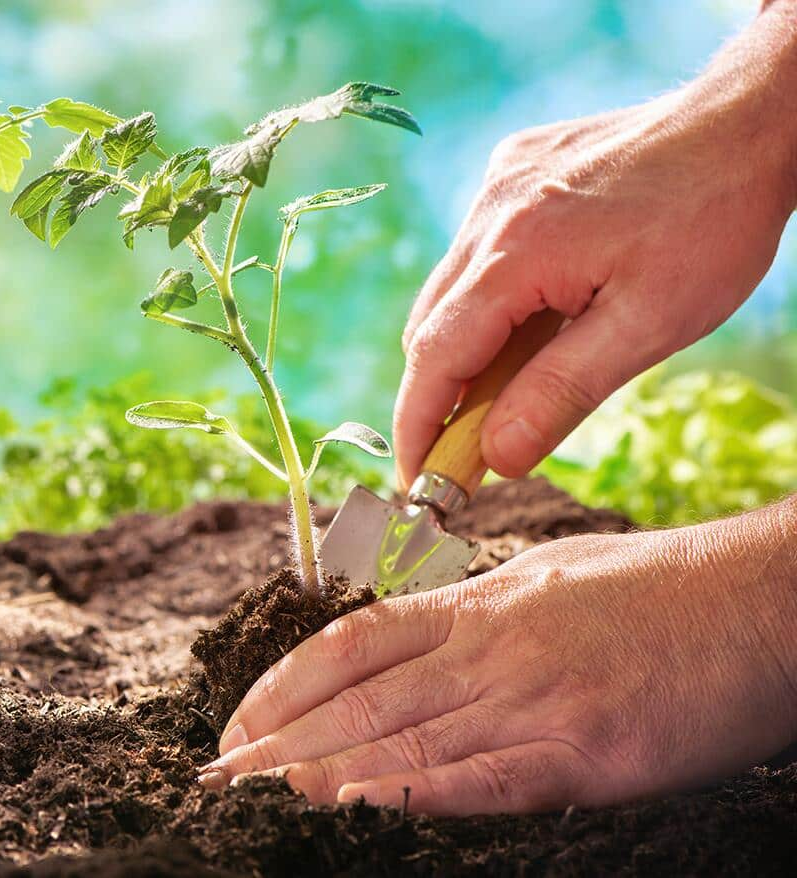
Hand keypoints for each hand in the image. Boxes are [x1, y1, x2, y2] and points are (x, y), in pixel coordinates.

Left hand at [197, 498, 796, 814]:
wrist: (761, 602)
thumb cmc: (661, 589)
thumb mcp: (550, 579)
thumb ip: (478, 610)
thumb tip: (420, 634)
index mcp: (477, 606)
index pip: (352, 645)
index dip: (283, 683)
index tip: (237, 719)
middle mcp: (488, 648)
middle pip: (359, 701)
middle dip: (278, 740)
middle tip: (215, 774)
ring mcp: (532, 698)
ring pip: (402, 741)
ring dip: (319, 774)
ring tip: (255, 798)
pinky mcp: (583, 750)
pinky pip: (481, 779)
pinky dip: (413, 796)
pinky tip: (356, 810)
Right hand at [394, 4, 796, 488]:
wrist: (747, 121)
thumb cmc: (711, 221)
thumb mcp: (649, 325)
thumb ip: (561, 392)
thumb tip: (497, 458)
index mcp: (514, 255)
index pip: (435, 359)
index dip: (417, 426)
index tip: (414, 481)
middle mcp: (488, 215)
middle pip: (430, 327)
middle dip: (439, 395)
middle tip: (467, 450)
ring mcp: (496, 187)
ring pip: (452, 289)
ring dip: (468, 344)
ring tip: (513, 383)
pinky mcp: (513, 169)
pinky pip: (477, 248)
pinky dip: (490, 295)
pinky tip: (541, 306)